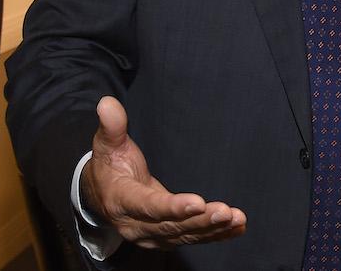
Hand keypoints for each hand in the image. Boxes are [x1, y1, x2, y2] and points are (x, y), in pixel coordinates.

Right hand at [81, 96, 246, 248]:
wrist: (103, 195)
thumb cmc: (110, 167)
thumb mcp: (107, 145)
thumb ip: (112, 126)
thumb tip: (107, 103)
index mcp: (121, 201)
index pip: (148, 206)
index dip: (172, 207)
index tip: (198, 203)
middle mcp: (135, 225)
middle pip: (171, 226)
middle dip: (200, 220)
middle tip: (226, 213)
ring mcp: (151, 235)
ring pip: (184, 235)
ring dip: (213, 229)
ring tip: (237, 220)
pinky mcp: (166, 238)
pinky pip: (192, 238)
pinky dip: (216, 235)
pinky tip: (238, 229)